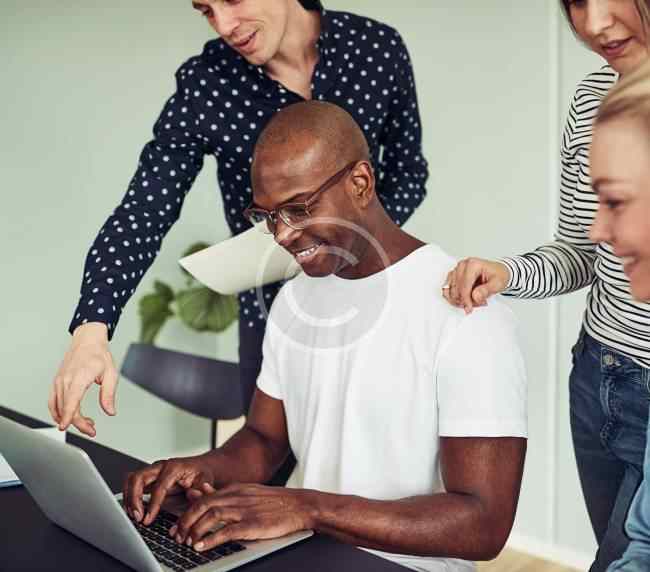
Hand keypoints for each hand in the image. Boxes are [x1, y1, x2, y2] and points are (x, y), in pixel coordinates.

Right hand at [49, 322, 116, 436]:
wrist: (87, 341)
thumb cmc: (99, 355)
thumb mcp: (111, 374)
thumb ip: (109, 394)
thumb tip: (110, 411)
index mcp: (79, 377)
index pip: (71, 401)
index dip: (68, 416)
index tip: (64, 427)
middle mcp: (65, 380)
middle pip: (66, 408)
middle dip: (78, 423)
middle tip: (92, 430)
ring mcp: (59, 381)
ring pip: (59, 407)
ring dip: (70, 419)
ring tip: (86, 423)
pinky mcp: (56, 382)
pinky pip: (53, 401)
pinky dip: (58, 412)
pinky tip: (68, 417)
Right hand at [123, 456, 216, 525]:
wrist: (202, 467)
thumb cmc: (203, 474)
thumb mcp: (205, 483)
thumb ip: (198, 493)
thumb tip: (190, 505)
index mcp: (174, 467)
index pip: (159, 487)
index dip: (152, 504)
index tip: (147, 519)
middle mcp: (161, 466)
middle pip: (138, 478)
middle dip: (134, 498)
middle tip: (137, 517)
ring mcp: (153, 471)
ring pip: (132, 479)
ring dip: (129, 498)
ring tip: (133, 515)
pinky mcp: (149, 478)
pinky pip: (133, 484)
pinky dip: (129, 497)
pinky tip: (133, 510)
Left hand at [170, 484, 313, 551]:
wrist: (299, 505)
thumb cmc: (273, 501)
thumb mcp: (246, 492)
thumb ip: (223, 493)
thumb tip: (200, 490)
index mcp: (234, 489)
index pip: (203, 497)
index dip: (186, 512)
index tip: (177, 525)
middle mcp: (237, 497)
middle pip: (202, 505)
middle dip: (186, 521)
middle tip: (177, 536)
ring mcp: (245, 510)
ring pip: (211, 516)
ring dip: (195, 530)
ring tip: (187, 543)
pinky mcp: (253, 524)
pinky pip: (227, 530)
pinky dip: (211, 539)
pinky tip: (202, 546)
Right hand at [442, 258, 509, 313]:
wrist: (498, 272)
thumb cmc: (498, 275)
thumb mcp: (498, 284)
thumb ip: (486, 290)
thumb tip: (475, 296)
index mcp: (473, 264)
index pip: (464, 285)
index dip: (466, 300)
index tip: (469, 309)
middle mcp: (463, 265)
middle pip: (456, 289)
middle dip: (464, 300)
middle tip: (477, 304)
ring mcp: (457, 270)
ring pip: (450, 290)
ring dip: (459, 299)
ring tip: (472, 301)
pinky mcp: (454, 275)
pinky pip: (447, 288)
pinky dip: (454, 297)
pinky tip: (464, 299)